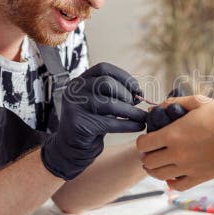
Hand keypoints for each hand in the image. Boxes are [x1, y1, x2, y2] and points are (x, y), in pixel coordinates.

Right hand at [41, 63, 146, 179]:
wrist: (72, 146)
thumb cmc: (92, 121)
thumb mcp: (102, 103)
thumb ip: (116, 94)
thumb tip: (139, 93)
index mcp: (80, 80)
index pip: (103, 68)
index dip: (124, 76)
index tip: (137, 88)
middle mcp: (75, 90)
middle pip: (106, 83)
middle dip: (125, 94)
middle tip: (134, 105)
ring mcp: (75, 107)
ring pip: (110, 104)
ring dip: (131, 111)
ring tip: (141, 117)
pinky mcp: (79, 124)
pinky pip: (110, 123)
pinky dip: (128, 125)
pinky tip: (138, 126)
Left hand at [137, 95, 213, 190]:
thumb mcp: (199, 102)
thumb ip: (176, 102)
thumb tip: (159, 107)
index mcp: (173, 135)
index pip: (143, 144)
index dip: (143, 141)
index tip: (148, 138)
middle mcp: (177, 154)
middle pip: (148, 162)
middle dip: (147, 155)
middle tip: (153, 150)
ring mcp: (187, 169)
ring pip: (158, 175)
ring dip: (155, 169)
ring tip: (160, 162)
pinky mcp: (198, 178)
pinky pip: (175, 186)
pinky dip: (170, 181)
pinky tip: (174, 173)